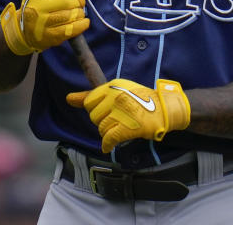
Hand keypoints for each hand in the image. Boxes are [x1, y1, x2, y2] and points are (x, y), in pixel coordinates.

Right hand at [0, 0, 87, 54]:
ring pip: (72, 15)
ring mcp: (43, 24)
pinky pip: (72, 30)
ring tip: (78, 13)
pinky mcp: (50, 37)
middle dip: (79, 1)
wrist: (23, 31)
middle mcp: (38, 8)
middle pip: (69, 1)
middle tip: (78, 3)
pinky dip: (82, 25)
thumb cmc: (38, 5)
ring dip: (80, 13)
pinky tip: (83, 22)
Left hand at [66, 78, 190, 152]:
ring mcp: (121, 112)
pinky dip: (107, 144)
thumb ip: (91, 96)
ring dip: (109, 131)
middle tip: (118, 118)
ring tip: (122, 126)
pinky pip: (108, 139)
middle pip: (94, 117)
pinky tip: (109, 146)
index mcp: (112, 86)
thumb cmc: (140, 100)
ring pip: (101, 129)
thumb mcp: (117, 90)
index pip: (89, 102)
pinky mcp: (127, 127)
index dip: (97, 109)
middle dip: (103, 120)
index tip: (109, 110)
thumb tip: (68, 99)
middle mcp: (115, 97)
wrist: (165, 109)